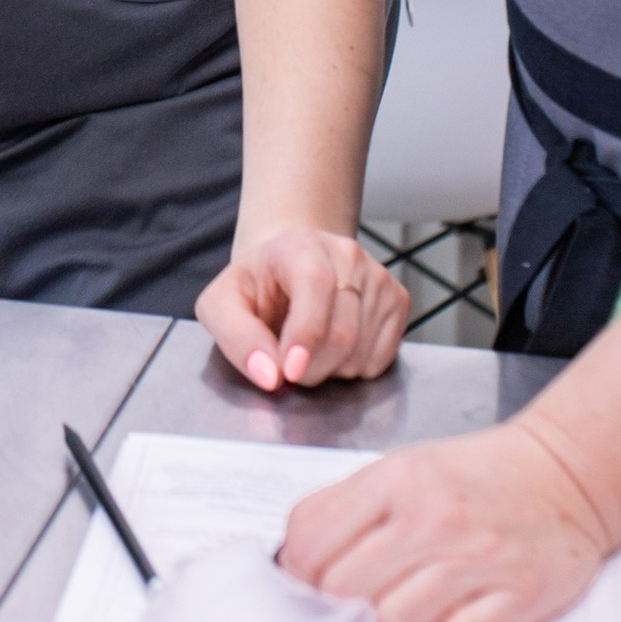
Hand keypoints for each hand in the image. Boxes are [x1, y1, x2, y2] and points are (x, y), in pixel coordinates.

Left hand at [197, 225, 408, 390]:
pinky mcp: (398, 300)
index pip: (316, 286)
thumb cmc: (256, 288)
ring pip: (362, 352)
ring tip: (310, 350)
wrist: (289, 268)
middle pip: (342, 332)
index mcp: (301, 246)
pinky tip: (335, 350)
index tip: (289, 373)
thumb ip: (236, 337)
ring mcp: (378, 276)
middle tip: (289, 368)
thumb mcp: (222, 304)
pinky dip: (355, 370)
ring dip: (331, 371)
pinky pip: (381, 359)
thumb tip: (269, 375)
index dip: (305, 335)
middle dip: (311, 369)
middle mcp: (347, 255)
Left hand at [276, 418, 612, 621]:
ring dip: (397, 621)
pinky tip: (456, 609)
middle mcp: (436, 516)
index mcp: (396, 480)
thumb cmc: (474, 477)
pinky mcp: (522, 594)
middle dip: (346, 601)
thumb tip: (292, 567)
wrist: (565, 472)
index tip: (316, 581)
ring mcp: (481, 557)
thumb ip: (343, 510)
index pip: (309, 547)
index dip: (301, 575)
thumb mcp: (399, 469)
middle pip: (345, 591)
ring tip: (417, 597)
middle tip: (370, 591)